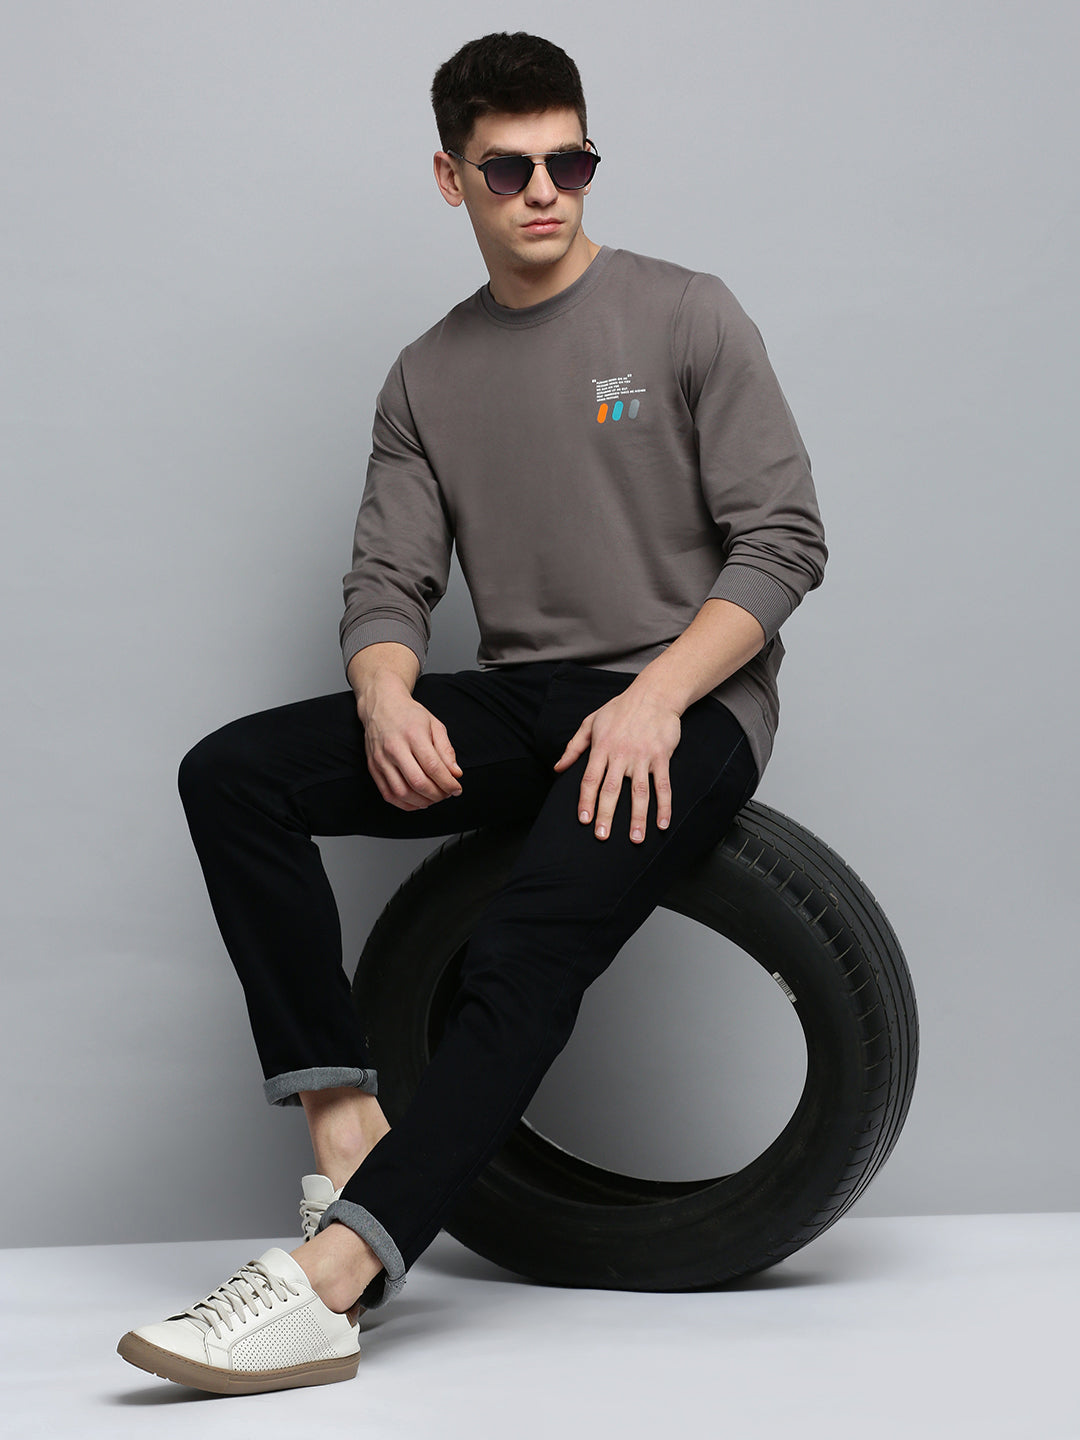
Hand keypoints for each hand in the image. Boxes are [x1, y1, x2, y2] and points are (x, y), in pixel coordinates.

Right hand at [357, 677, 462, 811]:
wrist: (381, 704)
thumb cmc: (410, 715)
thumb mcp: (435, 725)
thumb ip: (446, 750)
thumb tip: (456, 774)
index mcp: (413, 734)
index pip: (433, 767)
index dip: (448, 783)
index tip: (457, 789)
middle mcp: (394, 748)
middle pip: (418, 782)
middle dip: (437, 794)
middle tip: (446, 794)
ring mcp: (381, 759)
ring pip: (402, 792)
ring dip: (422, 801)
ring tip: (434, 798)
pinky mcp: (373, 767)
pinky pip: (388, 794)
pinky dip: (405, 804)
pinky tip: (418, 801)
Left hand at [553, 685, 680, 842]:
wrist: (653, 694)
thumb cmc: (620, 708)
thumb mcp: (591, 722)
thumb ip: (574, 747)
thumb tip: (558, 768)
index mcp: (602, 747)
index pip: (591, 778)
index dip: (586, 800)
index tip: (584, 820)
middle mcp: (621, 754)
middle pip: (612, 789)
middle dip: (606, 814)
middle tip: (602, 836)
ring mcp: (642, 757)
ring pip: (639, 792)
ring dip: (637, 817)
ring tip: (635, 839)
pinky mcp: (662, 757)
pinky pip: (663, 785)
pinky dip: (664, 805)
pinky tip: (662, 823)